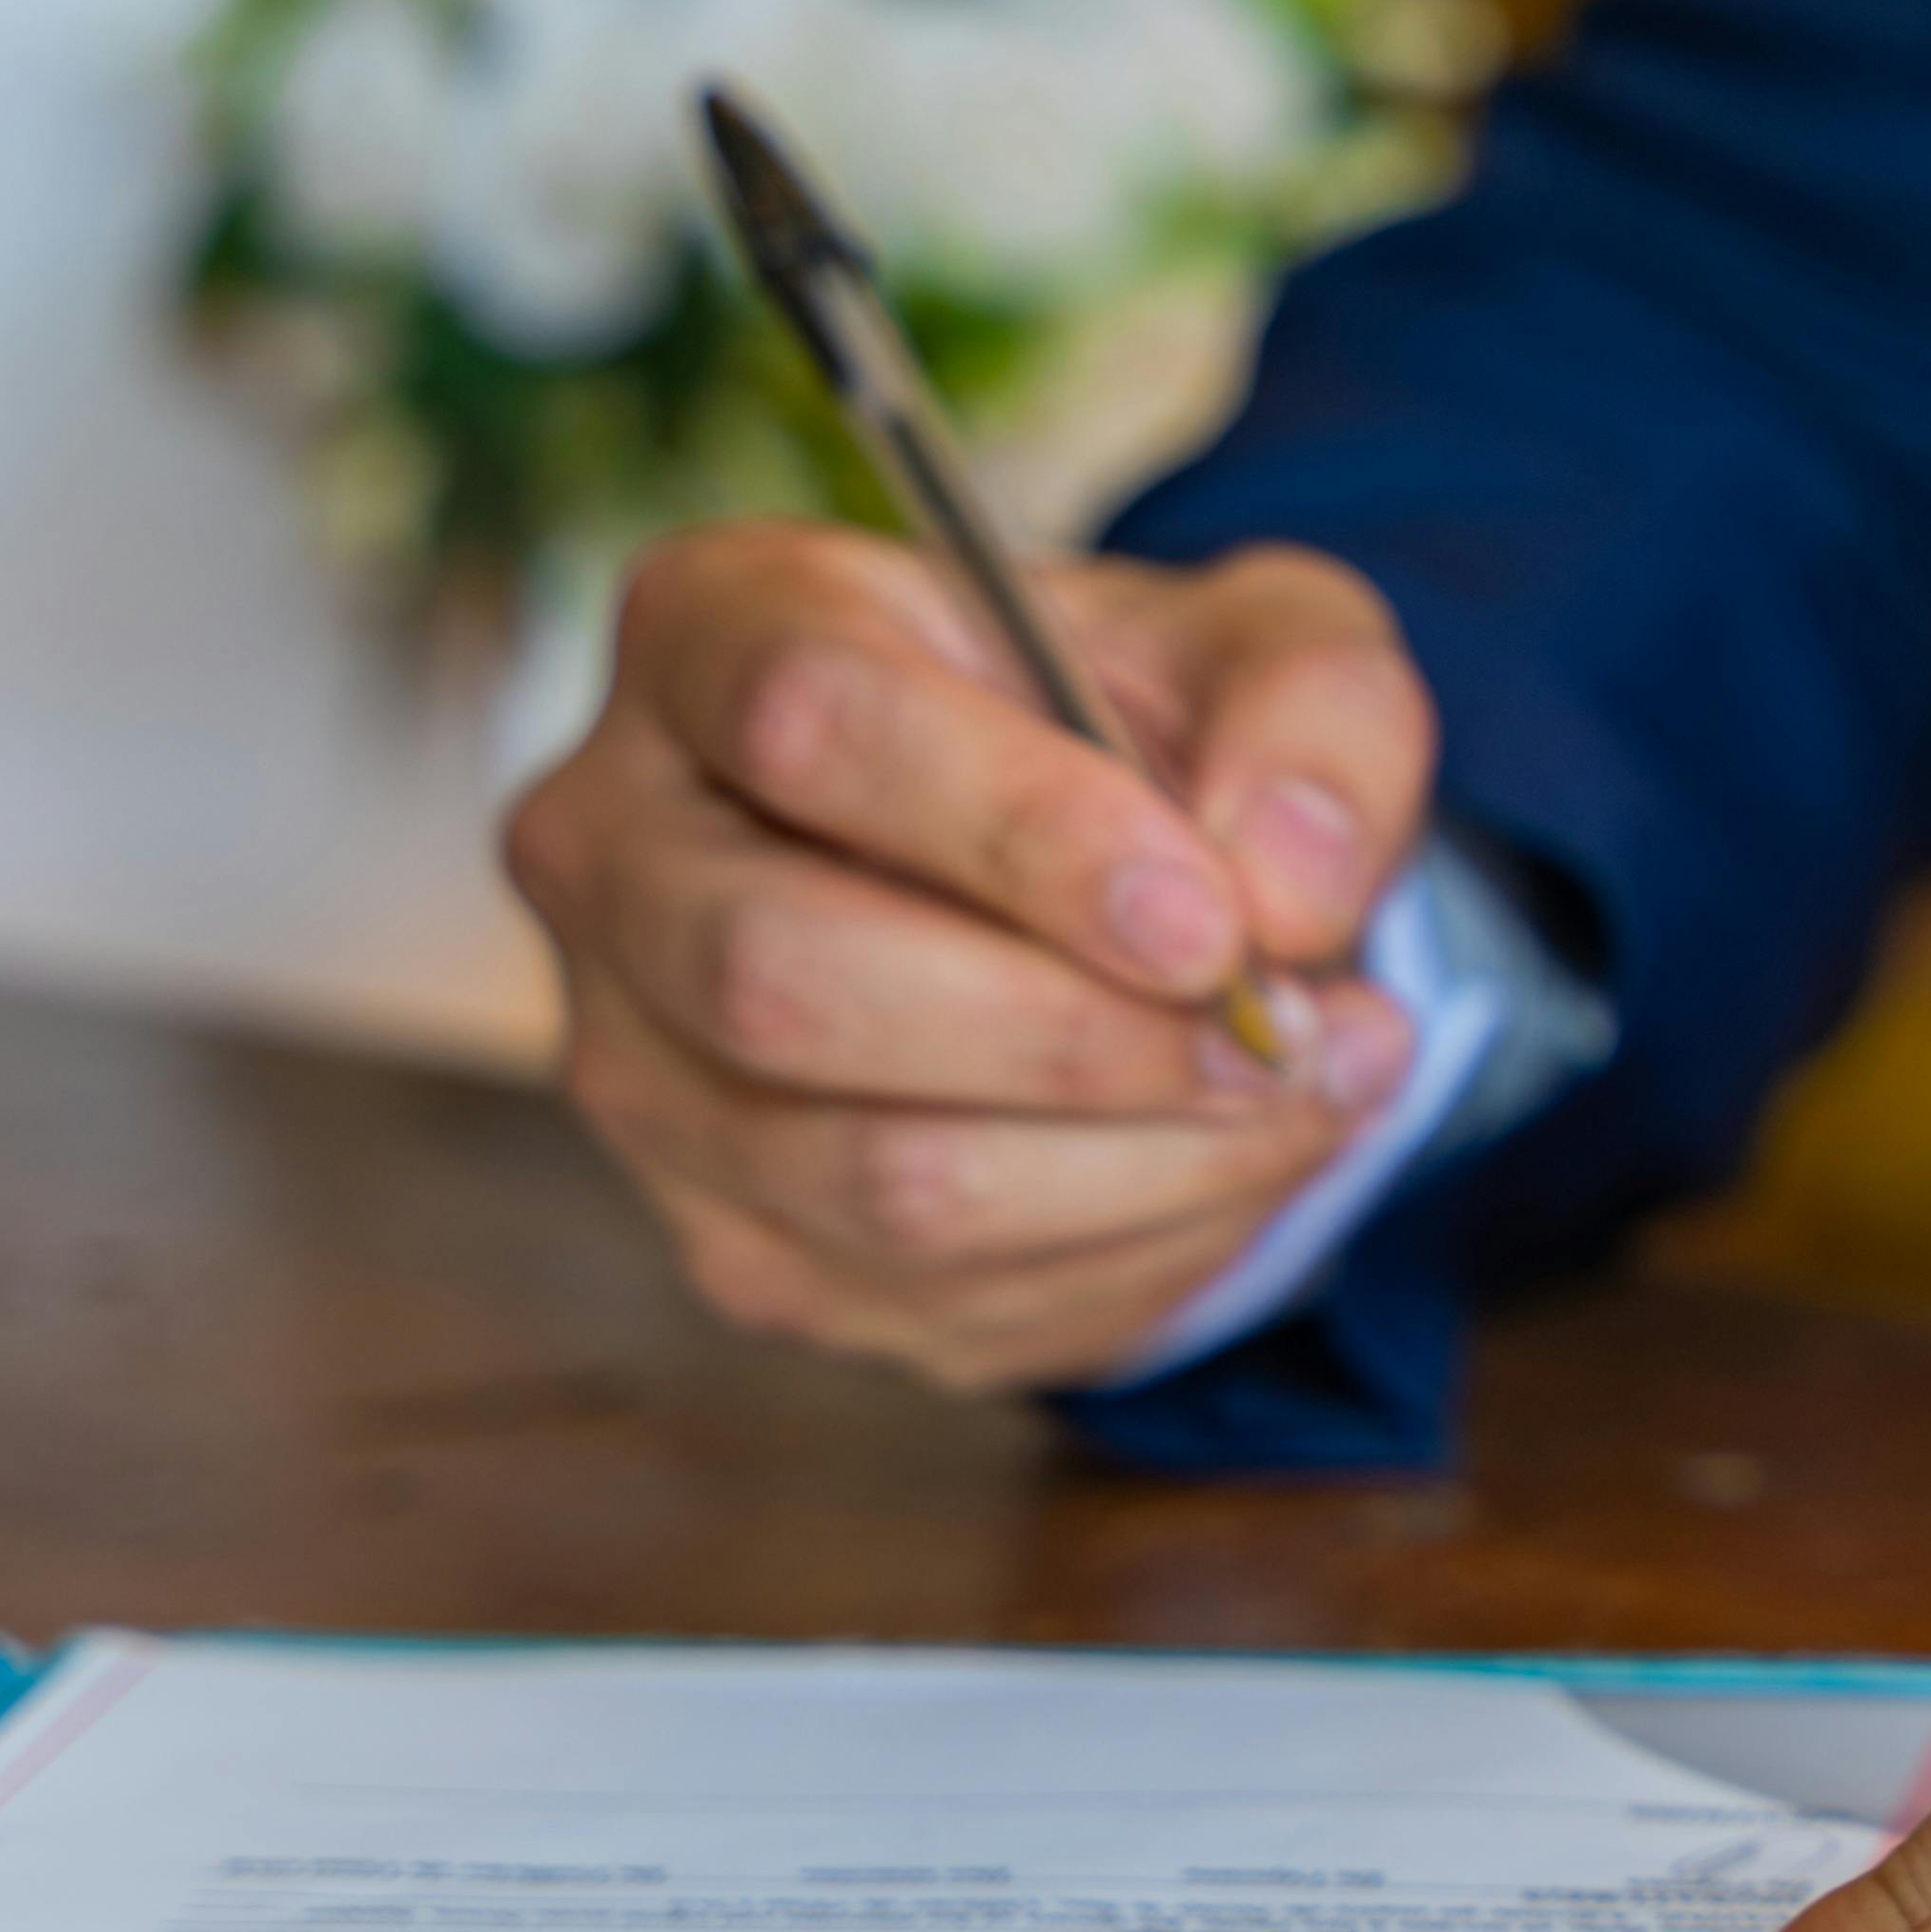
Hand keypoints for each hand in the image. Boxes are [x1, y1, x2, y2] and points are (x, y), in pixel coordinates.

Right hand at [500, 522, 1434, 1390]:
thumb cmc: (1151, 725)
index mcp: (713, 631)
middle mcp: (616, 851)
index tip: (1211, 921)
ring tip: (1314, 1091)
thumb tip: (1285, 890)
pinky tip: (1242, 1165)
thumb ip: (1314, 714)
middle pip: (780, 980)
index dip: (1022, 833)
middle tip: (1285, 1033)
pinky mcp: (734, 1241)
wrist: (1117, 876)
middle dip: (1078, 1036)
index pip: (807, 725)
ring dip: (1143, 1165)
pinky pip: (936, 1300)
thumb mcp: (1273, 646)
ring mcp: (644, 1069)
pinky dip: (1138, 1253)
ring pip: (871, 1177)